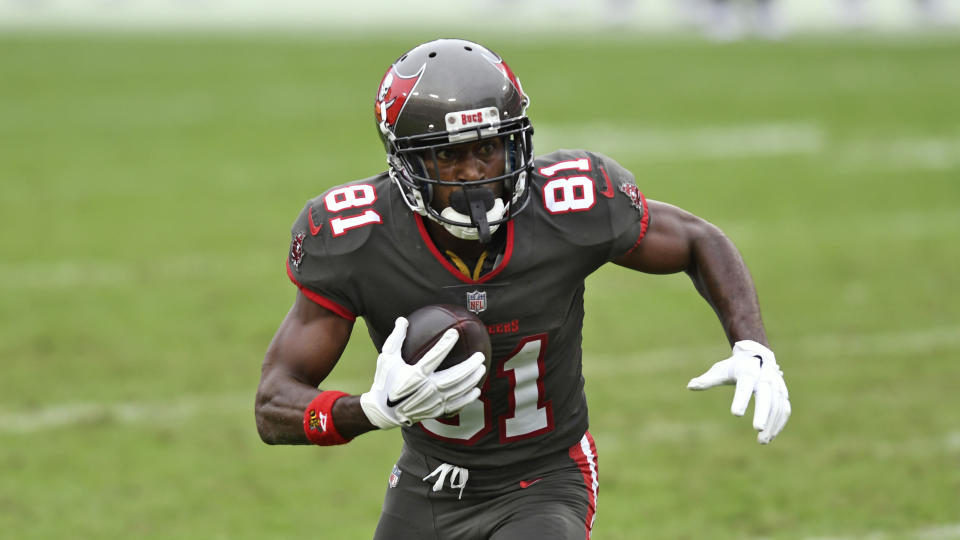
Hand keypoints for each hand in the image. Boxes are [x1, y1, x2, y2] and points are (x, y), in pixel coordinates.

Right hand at [360, 318, 485, 428]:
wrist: (384, 411)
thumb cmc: (385, 380)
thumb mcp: (385, 358)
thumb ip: (396, 338)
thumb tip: (403, 319)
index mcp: (414, 375)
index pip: (433, 357)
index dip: (445, 344)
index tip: (455, 333)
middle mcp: (425, 389)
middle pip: (453, 377)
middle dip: (469, 366)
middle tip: (480, 356)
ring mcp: (432, 402)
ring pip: (457, 391)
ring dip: (471, 380)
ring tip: (482, 368)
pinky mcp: (435, 411)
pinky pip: (455, 405)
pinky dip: (467, 398)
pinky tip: (476, 391)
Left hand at [687, 340, 790, 443]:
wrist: (757, 355)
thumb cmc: (735, 366)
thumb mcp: (720, 370)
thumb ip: (707, 380)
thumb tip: (690, 386)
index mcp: (748, 372)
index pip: (744, 386)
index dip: (741, 399)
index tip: (736, 414)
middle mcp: (765, 378)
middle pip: (767, 396)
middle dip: (763, 413)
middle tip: (757, 429)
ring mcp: (777, 385)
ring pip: (777, 406)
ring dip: (772, 424)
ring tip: (762, 441)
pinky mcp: (782, 393)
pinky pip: (784, 409)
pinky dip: (779, 423)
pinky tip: (771, 436)